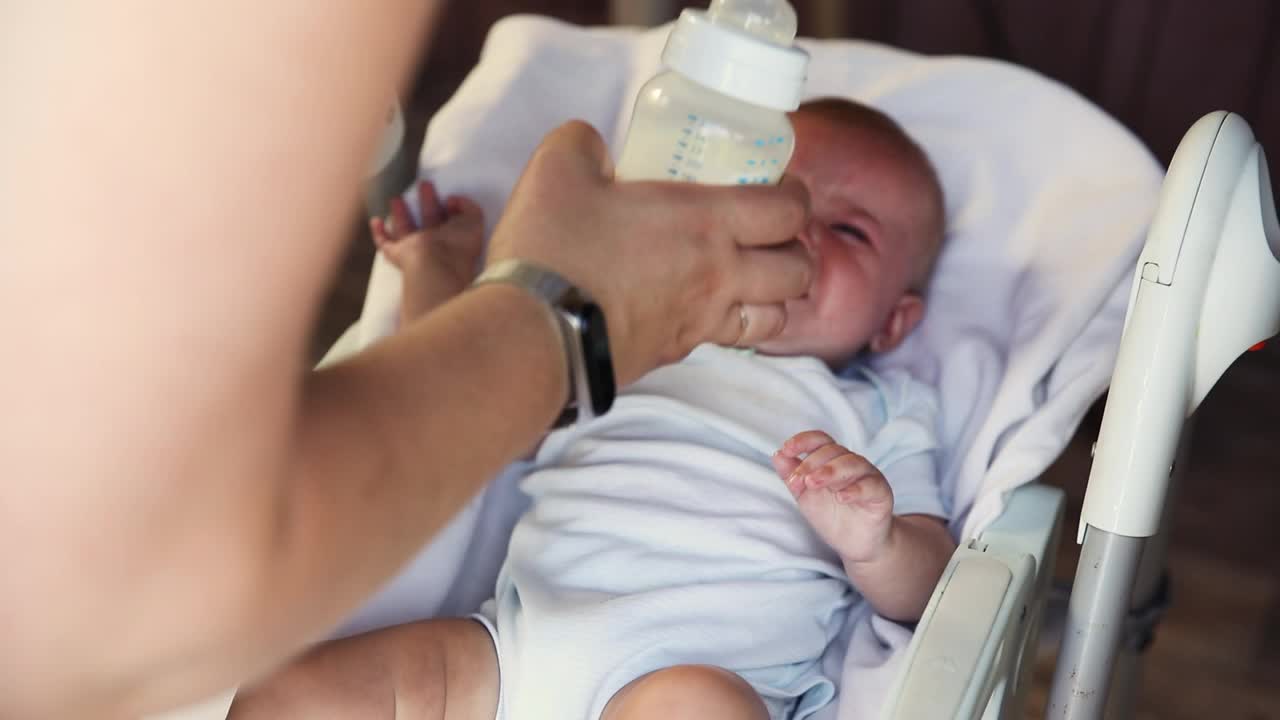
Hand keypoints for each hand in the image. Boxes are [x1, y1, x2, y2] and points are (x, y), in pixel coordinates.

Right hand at [372, 180, 483, 322]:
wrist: (437, 267)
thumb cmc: (458, 246)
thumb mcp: (474, 221)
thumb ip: (468, 206)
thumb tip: (453, 199)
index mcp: (454, 239)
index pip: (451, 221)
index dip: (451, 207)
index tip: (450, 198)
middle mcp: (435, 245)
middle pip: (428, 221)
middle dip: (426, 201)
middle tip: (424, 184)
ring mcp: (415, 251)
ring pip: (406, 230)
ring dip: (400, 214)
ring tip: (397, 198)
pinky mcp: (398, 255)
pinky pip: (385, 245)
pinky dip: (379, 233)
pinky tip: (376, 220)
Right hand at [485, 121, 812, 384]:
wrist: (531, 335)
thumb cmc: (553, 249)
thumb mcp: (557, 166)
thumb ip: (584, 143)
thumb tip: (595, 147)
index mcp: (706, 221)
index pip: (788, 210)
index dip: (796, 196)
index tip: (781, 187)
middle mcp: (718, 275)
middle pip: (798, 271)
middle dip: (796, 251)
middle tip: (770, 237)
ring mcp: (699, 322)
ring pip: (775, 318)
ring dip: (774, 298)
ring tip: (751, 281)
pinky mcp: (673, 355)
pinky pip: (725, 343)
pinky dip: (730, 327)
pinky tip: (702, 311)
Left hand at [772, 430, 895, 563]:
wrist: (854, 544)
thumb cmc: (831, 516)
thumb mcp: (805, 496)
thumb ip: (792, 477)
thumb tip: (778, 455)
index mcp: (832, 460)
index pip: (820, 440)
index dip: (804, 441)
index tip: (787, 449)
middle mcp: (851, 463)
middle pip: (833, 452)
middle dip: (812, 464)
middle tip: (799, 481)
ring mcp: (868, 477)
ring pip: (852, 464)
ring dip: (830, 471)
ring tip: (813, 483)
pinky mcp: (881, 494)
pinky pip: (871, 486)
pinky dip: (855, 490)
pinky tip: (841, 497)